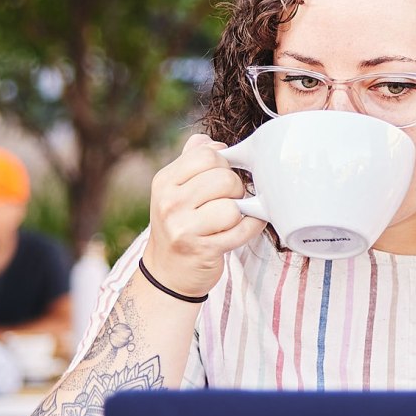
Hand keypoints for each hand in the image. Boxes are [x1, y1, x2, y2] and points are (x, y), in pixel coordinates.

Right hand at [142, 134, 266, 298]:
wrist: (167, 273)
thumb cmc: (179, 226)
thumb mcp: (175, 191)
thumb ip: (192, 162)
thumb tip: (213, 142)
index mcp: (165, 181)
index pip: (207, 155)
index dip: (224, 164)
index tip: (223, 176)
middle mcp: (170, 203)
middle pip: (224, 178)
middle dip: (236, 189)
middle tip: (231, 200)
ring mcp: (184, 228)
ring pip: (233, 206)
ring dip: (241, 212)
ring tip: (231, 218)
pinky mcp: (202, 250)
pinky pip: (241, 230)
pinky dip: (250, 227)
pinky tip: (243, 227)